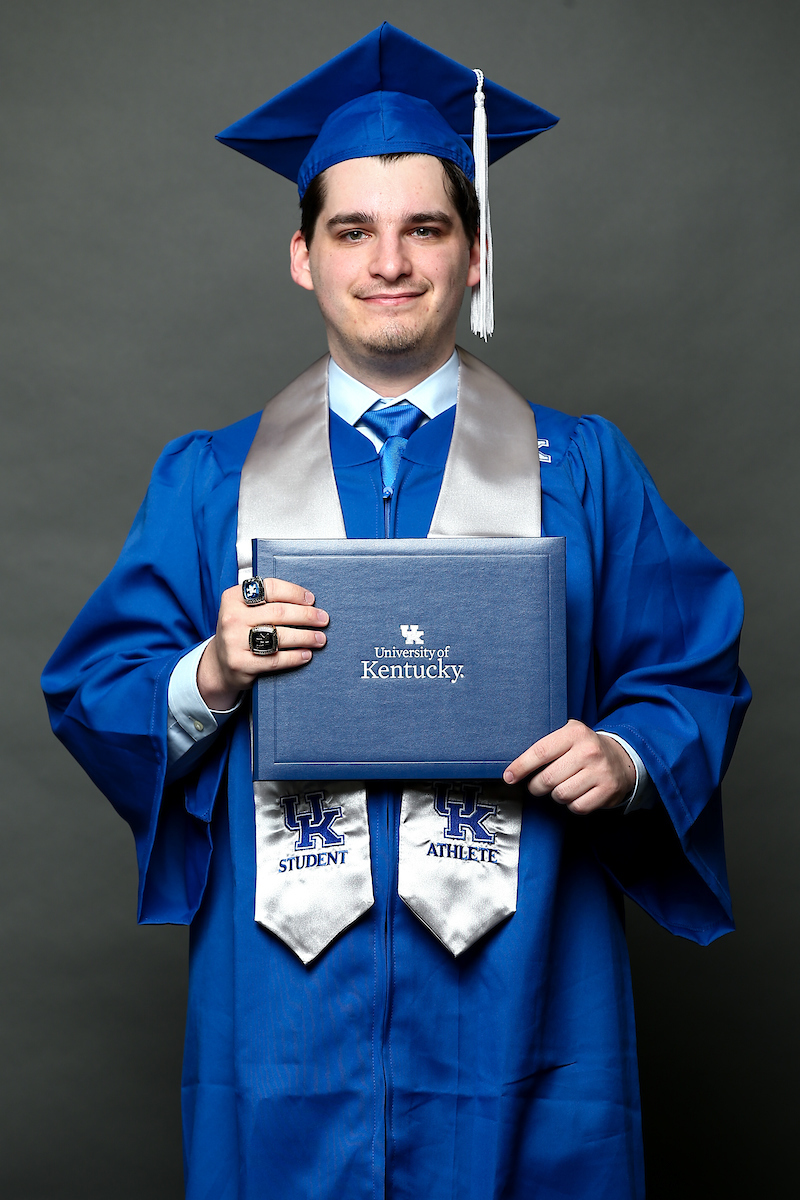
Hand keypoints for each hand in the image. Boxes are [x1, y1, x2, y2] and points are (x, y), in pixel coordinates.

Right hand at [197, 577, 328, 709]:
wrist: (219, 665)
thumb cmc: (241, 631)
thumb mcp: (244, 610)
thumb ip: (267, 601)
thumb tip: (308, 601)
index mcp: (233, 597)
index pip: (270, 588)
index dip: (294, 592)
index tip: (311, 599)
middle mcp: (231, 617)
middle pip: (279, 612)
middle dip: (307, 615)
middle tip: (323, 619)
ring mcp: (234, 641)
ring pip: (279, 636)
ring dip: (306, 637)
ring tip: (320, 638)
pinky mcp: (241, 664)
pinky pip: (276, 659)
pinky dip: (295, 657)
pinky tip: (307, 654)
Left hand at [503, 719, 635, 814]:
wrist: (623, 759)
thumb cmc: (586, 748)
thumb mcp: (569, 734)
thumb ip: (546, 744)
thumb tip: (514, 766)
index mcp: (575, 733)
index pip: (540, 752)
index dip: (521, 767)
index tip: (509, 776)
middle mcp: (589, 751)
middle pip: (547, 779)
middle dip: (536, 786)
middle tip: (537, 784)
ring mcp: (600, 772)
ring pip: (560, 795)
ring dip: (556, 795)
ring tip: (561, 786)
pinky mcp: (607, 790)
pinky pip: (577, 806)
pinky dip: (571, 804)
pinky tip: (576, 794)